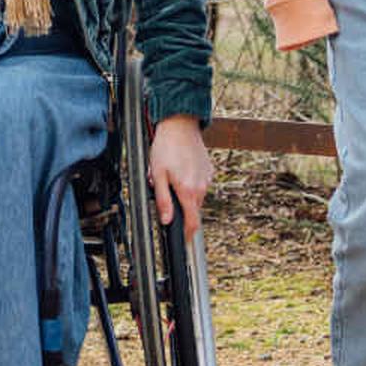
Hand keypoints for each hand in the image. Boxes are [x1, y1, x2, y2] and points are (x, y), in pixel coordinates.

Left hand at [147, 113, 212, 232]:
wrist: (180, 124)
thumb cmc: (166, 148)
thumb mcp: (157, 175)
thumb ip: (162, 200)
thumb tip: (166, 220)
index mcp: (188, 191)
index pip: (192, 223)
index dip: (187, 235)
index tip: (183, 241)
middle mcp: (201, 187)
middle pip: (192, 209)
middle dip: (179, 206)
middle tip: (164, 188)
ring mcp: (207, 178)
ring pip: (195, 196)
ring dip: (184, 193)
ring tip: (169, 174)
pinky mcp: (208, 170)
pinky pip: (199, 184)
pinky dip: (190, 182)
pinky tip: (179, 167)